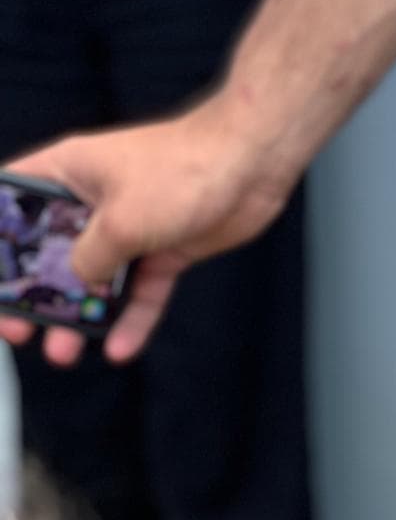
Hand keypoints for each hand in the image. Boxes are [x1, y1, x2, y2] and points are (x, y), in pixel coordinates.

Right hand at [0, 99, 295, 364]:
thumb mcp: (119, 222)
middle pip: (50, 252)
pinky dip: (130, 321)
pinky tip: (119, 350)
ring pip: (96, 280)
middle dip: (34, 295)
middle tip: (19, 330)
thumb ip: (88, 258)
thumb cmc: (181, 170)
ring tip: (61, 353)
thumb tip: (78, 283)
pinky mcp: (163, 251)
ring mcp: (129, 228)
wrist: (248, 167)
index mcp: (65, 173)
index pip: (12, 201)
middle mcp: (92, 201)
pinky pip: (140, 293)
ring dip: (79, 318)